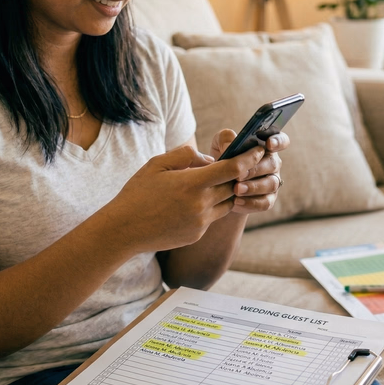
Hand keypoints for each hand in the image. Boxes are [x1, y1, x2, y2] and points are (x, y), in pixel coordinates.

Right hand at [106, 144, 265, 253]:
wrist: (125, 229)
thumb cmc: (138, 193)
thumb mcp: (157, 164)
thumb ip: (184, 155)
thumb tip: (207, 157)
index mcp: (192, 184)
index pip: (232, 169)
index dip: (248, 158)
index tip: (258, 150)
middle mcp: (201, 204)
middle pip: (233, 185)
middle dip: (240, 173)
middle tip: (244, 162)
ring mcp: (201, 222)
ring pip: (227, 202)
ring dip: (227, 191)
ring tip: (220, 181)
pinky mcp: (197, 234)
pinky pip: (213, 216)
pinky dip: (211, 206)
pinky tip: (197, 200)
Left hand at [210, 129, 289, 214]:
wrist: (217, 190)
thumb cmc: (221, 161)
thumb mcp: (219, 146)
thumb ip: (225, 139)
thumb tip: (231, 143)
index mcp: (264, 146)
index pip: (280, 140)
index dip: (278, 141)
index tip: (268, 144)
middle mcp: (272, 163)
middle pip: (272, 164)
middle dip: (255, 169)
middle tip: (239, 175)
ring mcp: (272, 182)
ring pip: (270, 184)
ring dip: (253, 187)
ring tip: (236, 190)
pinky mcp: (268, 200)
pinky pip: (265, 202)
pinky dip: (251, 202)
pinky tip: (236, 201)